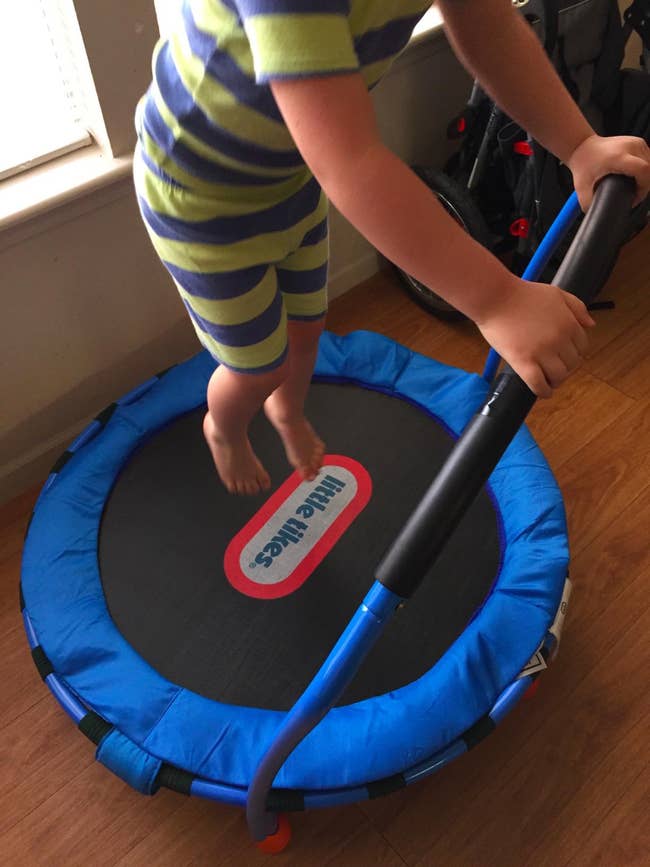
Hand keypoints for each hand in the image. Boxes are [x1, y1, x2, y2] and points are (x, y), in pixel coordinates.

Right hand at [475, 277, 594, 397]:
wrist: (495, 297)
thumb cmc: (522, 294)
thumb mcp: (556, 293)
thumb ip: (577, 307)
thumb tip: (591, 324)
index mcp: (569, 324)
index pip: (582, 348)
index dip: (574, 354)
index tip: (565, 357)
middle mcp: (559, 340)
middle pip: (572, 364)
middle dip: (565, 368)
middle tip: (555, 369)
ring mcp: (541, 352)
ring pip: (558, 377)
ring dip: (555, 381)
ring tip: (548, 380)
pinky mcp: (523, 362)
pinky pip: (538, 384)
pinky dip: (543, 391)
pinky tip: (543, 392)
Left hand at [568, 134, 649, 209]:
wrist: (582, 147)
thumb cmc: (582, 165)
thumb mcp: (582, 188)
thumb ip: (589, 203)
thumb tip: (597, 215)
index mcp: (618, 157)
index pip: (644, 170)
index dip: (644, 188)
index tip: (635, 197)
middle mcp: (630, 146)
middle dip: (645, 185)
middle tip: (634, 195)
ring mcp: (635, 142)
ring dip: (646, 177)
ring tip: (635, 187)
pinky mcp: (637, 142)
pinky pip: (648, 158)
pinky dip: (645, 169)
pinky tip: (637, 177)